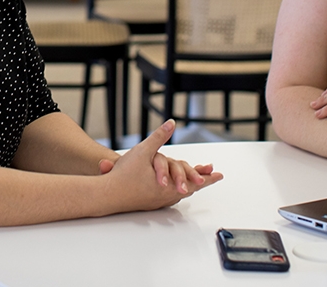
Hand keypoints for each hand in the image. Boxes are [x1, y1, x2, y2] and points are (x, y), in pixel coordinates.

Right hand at [99, 119, 221, 210]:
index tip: (219, 174)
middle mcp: (166, 196)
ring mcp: (158, 202)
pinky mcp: (149, 204)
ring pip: (179, 194)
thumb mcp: (144, 151)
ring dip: (188, 186)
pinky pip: (168, 197)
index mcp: (169, 186)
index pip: (195, 180)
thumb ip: (159, 137)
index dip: (208, 176)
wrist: (106, 195)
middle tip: (212, 176)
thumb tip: (171, 123)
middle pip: (190, 188)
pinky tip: (173, 190)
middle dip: (201, 180)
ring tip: (195, 182)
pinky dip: (175, 192)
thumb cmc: (124, 175)